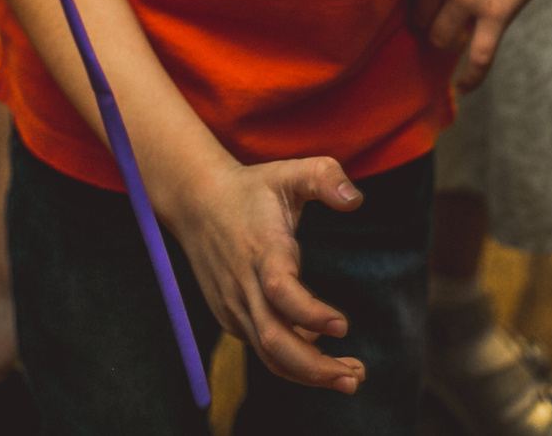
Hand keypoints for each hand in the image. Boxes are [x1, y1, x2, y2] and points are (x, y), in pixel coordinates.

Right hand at [172, 156, 365, 392]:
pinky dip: (291, 362)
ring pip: (268, 353)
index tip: (344, 326)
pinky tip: (321, 356)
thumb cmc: (251, 189)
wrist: (195, 202)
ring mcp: (234, 304)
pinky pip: (262, 348)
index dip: (310, 313)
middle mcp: (244, 284)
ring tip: (350, 377)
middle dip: (315, 367)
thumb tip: (356, 199)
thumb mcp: (289, 172)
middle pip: (274, 339)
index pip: (281, 290)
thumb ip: (325, 176)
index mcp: (261, 249)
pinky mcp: (230, 315)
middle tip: (355, 377)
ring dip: (309, 374)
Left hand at [410, 0, 551, 91]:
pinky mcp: (496, 13)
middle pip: (419, 18)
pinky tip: (464, 88)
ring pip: (441, 39)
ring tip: (454, 37)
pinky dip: (471, 78)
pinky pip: (478, 58)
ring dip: (446, 41)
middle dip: (427, 21)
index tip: (419, 1)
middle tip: (438, 20)